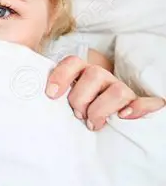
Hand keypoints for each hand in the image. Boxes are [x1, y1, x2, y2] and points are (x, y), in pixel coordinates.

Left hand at [46, 55, 164, 129]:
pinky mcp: (138, 103)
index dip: (61, 75)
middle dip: (81, 99)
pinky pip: (146, 102)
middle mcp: (103, 78)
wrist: (109, 119)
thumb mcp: (65, 101)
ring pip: (116, 89)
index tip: (51, 94)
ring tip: (93, 123)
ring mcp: (121, 89)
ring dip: (101, 109)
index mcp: (83, 73)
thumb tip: (38, 99)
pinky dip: (138, 108)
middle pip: (93, 75)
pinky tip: (124, 116)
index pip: (73, 63)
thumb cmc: (80, 110)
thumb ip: (55, 96)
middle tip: (78, 114)